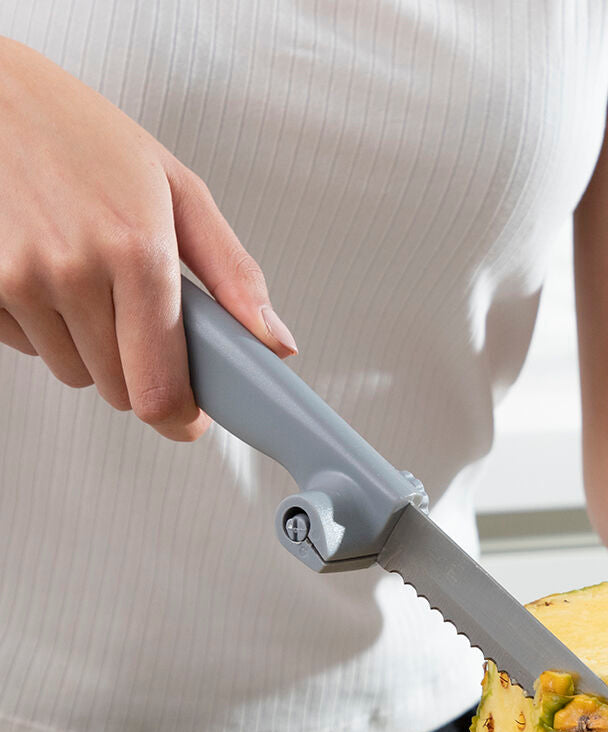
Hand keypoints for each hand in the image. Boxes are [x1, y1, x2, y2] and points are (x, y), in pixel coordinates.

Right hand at [0, 37, 295, 440]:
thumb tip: (276, 342)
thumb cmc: (81, 132)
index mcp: (137, 251)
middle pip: (120, 391)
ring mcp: (16, 279)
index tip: (189, 415)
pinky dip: (41, 327)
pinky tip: (42, 271)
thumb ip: (233, 273)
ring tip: (86, 279)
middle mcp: (73, 270)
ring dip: (89, 347)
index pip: (159, 390)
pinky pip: (24, 348)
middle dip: (139, 369)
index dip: (180, 416)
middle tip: (139, 317)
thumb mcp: (176, 188)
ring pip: (73, 373)